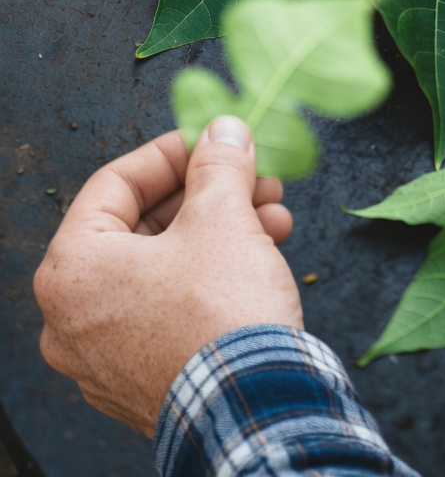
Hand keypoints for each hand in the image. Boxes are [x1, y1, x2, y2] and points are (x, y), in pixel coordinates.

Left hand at [34, 116, 302, 436]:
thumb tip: (224, 131)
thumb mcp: (222, 215)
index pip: (115, 183)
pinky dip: (212, 277)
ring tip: (273, 216)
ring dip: (221, 232)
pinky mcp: (142, 381)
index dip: (172, 152)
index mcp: (72, 269)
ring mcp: (104, 357)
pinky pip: (170, 309)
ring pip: (163, 268)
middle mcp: (73, 317)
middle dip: (207, 195)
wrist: (255, 410)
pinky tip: (263, 255)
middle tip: (251, 177)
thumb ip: (217, 163)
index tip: (212, 139)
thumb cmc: (220, 312)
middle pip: (143, 226)